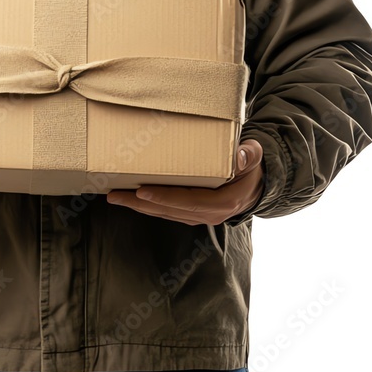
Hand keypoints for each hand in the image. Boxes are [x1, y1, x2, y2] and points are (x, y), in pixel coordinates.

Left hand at [106, 139, 263, 225]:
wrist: (257, 183)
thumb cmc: (252, 166)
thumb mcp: (254, 156)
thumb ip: (249, 154)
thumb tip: (240, 156)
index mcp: (223, 202)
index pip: (189, 201)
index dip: (165, 197)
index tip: (142, 190)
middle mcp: (209, 214)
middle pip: (169, 210)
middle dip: (140, 203)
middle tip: (114, 194)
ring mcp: (200, 216)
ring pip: (164, 212)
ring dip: (139, 205)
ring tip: (115, 195)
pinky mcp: (192, 213)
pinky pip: (167, 210)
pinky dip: (148, 205)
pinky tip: (132, 197)